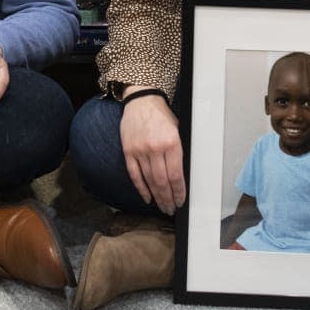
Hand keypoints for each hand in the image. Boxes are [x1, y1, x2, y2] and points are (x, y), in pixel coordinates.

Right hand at [119, 90, 184, 215]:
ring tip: (162, 206)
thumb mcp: (178, 130)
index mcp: (171, 143)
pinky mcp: (128, 151)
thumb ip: (178, 152)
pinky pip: (135, 175)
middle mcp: (155, 148)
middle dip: (168, 198)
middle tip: (171, 208)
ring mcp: (140, 151)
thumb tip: (181, 176)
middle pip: (162, 181)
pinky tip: (147, 197)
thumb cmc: (161, 115)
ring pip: (149, 180)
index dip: (179, 192)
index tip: (180, 200)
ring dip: (157, 196)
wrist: (142, 101)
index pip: (176, 175)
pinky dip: (141, 188)